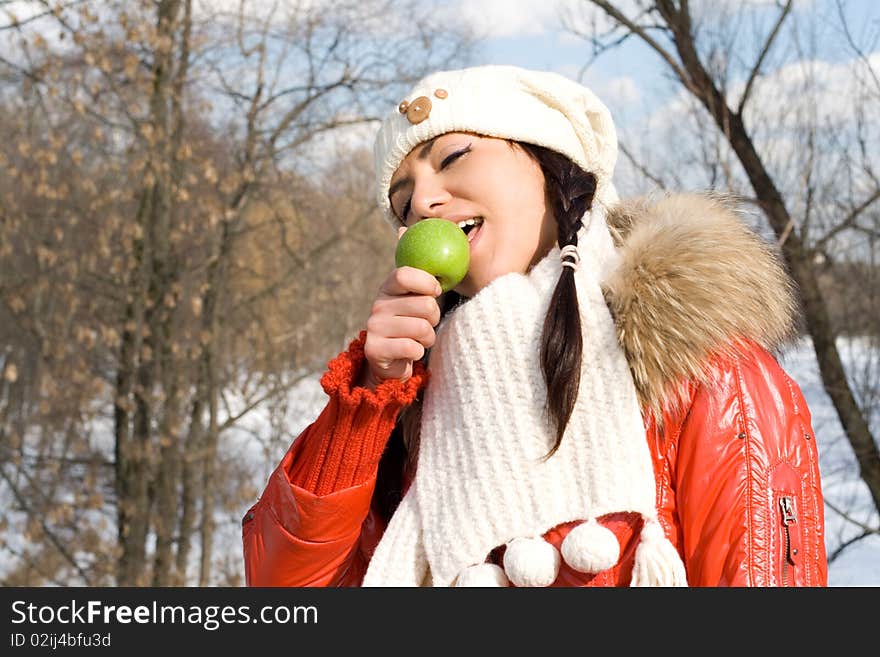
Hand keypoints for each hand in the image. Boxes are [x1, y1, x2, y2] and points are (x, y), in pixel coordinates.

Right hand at [359, 228, 442, 388]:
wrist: (391, 359)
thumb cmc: (410, 321)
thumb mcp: (413, 293)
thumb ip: (416, 268)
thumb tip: (403, 228)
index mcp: (388, 287)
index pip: (404, 274)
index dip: (426, 282)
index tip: (436, 290)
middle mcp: (377, 305)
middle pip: (423, 305)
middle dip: (434, 316)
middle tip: (428, 321)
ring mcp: (374, 327)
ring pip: (421, 328)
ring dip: (428, 337)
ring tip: (420, 338)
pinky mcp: (374, 349)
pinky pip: (412, 348)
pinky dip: (418, 351)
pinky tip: (410, 351)